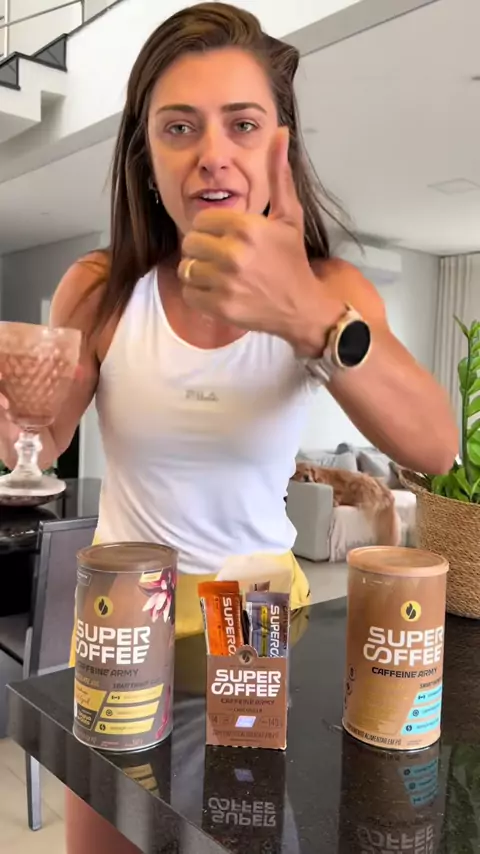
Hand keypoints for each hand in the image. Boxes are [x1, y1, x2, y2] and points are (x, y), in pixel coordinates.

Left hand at [178, 128, 323, 352]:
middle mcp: (233, 254)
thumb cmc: (292, 260)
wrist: (301, 307)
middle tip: (220, 258)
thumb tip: (281, 133)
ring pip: (187, 268)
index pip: (202, 220)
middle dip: (202, 250)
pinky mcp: (220, 307)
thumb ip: (278, 175)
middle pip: (190, 243)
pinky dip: (198, 293)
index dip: (211, 229)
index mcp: (246, 227)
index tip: (225, 239)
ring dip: (198, 272)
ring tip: (217, 275)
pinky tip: (217, 291)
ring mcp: (225, 283)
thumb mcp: (289, 216)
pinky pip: (189, 293)